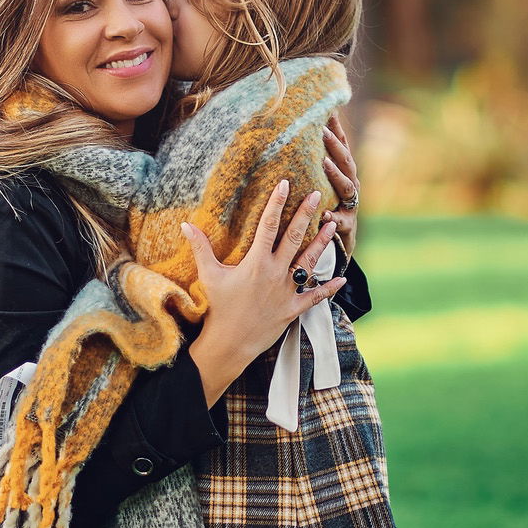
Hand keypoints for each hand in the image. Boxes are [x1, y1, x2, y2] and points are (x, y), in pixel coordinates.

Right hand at [182, 180, 343, 406]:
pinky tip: (341, 279)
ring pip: (308, 261)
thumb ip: (200, 248)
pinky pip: (314, 296)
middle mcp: (275, 273)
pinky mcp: (293, 308)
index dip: (277, 203)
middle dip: (306, 214)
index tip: (286, 184)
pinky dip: (328, 288)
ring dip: (322, 242)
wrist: (230, 342)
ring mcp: (286, 290)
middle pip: (293, 237)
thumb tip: (186, 225)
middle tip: (317, 195)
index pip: (268, 225)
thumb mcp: (209, 275)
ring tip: (332, 223)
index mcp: (256, 262)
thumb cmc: (219, 307)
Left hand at [322, 110, 359, 257]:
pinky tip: (324, 214)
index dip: (337, 130)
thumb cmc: (327, 206)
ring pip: (347, 187)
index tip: (329, 111)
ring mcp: (351, 205)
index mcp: (345, 174)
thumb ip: (312, 165)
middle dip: (335, 146)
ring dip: (336, 174)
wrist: (340, 240)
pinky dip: (333, 217)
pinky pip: (340, 221)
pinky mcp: (346, 225)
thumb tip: (293, 138)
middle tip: (321, 131)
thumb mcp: (321, 185)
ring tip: (324, 163)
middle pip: (346, 162)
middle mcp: (351, 186)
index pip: (342, 148)